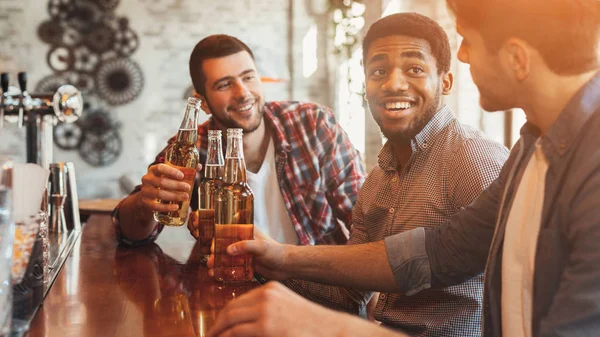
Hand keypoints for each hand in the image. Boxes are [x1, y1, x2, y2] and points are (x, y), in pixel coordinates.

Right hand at [139, 163, 200, 212]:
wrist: (150, 195)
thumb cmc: (164, 181)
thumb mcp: (171, 174)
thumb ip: (184, 170)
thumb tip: (199, 166)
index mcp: (154, 169)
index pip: (160, 168)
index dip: (171, 171)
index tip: (182, 176)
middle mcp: (147, 179)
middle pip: (161, 182)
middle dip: (176, 185)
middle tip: (188, 187)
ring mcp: (145, 191)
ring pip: (159, 194)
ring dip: (174, 196)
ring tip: (186, 197)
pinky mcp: (146, 202)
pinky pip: (156, 206)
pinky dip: (166, 207)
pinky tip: (176, 207)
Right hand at [207, 232, 289, 280]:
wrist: (287, 266)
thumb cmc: (277, 252)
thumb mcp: (261, 246)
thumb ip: (245, 246)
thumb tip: (228, 249)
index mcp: (247, 231)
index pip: (229, 230)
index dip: (219, 236)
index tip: (212, 244)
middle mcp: (244, 241)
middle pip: (225, 244)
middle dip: (216, 252)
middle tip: (211, 259)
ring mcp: (244, 253)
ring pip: (227, 256)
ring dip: (219, 262)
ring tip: (212, 269)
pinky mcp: (246, 264)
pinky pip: (233, 267)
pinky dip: (225, 270)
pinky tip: (218, 275)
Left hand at [207, 282, 340, 336]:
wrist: (329, 330)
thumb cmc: (309, 324)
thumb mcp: (287, 309)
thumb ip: (267, 311)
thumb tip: (246, 324)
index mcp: (270, 289)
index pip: (239, 301)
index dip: (225, 315)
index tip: (219, 326)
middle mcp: (265, 295)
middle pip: (231, 309)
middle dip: (218, 324)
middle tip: (211, 335)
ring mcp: (265, 310)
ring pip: (229, 320)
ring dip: (217, 332)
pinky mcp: (265, 327)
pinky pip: (235, 332)